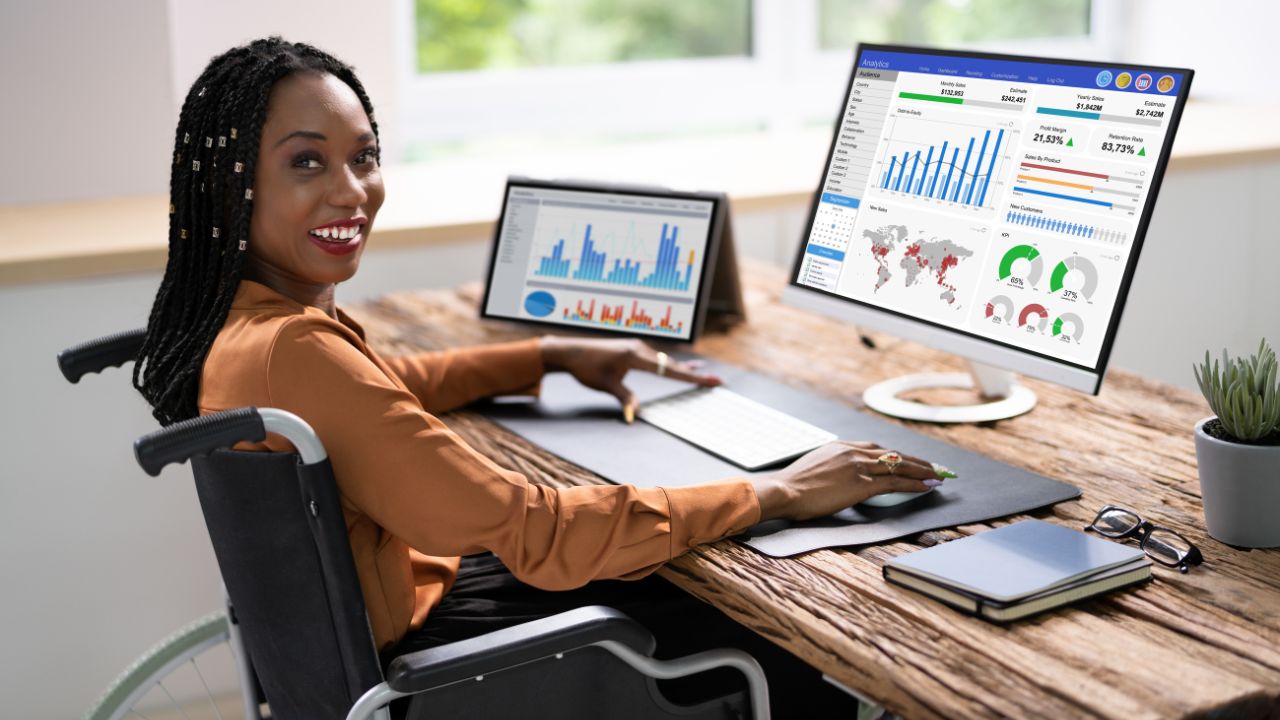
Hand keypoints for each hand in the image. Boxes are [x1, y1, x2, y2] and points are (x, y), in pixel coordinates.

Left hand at [539, 336, 721, 421]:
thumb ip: (624, 397)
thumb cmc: (587, 368)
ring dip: (685, 369)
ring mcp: (637, 347)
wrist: (570, 351)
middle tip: (717, 381)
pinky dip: (672, 365)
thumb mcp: (606, 385)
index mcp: (635, 356)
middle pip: (673, 365)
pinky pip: (658, 359)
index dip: (692, 377)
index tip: (710, 379)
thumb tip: (634, 415)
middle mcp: (640, 348)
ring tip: (706, 376)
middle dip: (695, 375)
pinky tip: (686, 364)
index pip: (670, 370)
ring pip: (666, 362)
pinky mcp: (633, 349)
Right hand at [750, 442, 942, 521]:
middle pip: (893, 455)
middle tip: (935, 467)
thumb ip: (832, 467)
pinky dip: (915, 484)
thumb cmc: (794, 486)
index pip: (877, 449)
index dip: (897, 456)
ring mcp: (858, 467)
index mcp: (841, 446)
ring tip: (938, 476)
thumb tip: (839, 478)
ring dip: (923, 471)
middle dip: (917, 461)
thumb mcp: (815, 468)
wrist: (785, 490)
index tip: (908, 460)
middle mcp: (853, 452)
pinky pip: (895, 483)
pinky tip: (927, 486)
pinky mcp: (861, 484)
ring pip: (899, 466)